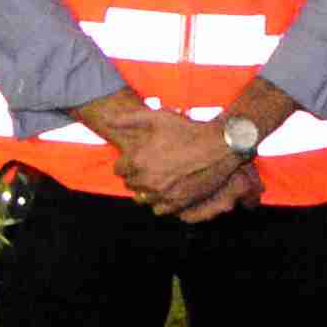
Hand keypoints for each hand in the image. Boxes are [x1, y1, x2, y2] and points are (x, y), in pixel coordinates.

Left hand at [86, 98, 247, 218]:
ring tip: (157, 179)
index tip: (135, 157)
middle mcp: (147, 180)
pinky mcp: (178, 203)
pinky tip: (166, 191)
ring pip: (142, 199)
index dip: (126, 162)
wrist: (219, 146)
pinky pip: (159, 210)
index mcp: (138, 160)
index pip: (118, 169)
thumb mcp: (157, 117)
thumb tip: (108, 119)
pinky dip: (159, 202)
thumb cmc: (187, 129)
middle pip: (129, 184)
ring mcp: (163, 194)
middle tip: (148, 166)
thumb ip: (128, 119)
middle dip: (135, 175)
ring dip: (146, 190)